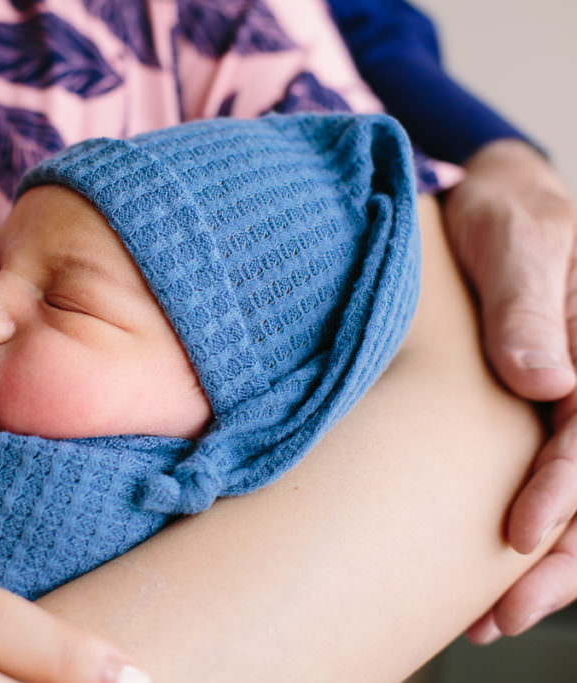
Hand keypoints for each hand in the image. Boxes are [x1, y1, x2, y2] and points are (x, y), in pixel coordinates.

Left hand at [442, 138, 576, 641]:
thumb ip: (527, 304)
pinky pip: (537, 479)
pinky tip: (483, 577)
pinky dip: (520, 533)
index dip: (562, 490)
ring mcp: (566, 406)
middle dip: (555, 557)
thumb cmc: (501, 215)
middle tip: (503, 613)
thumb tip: (545, 380)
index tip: (521, 537)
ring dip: (541, 566)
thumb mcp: (515, 239)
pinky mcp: (533, 417)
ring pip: (571, 500)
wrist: (483, 206)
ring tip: (489, 619)